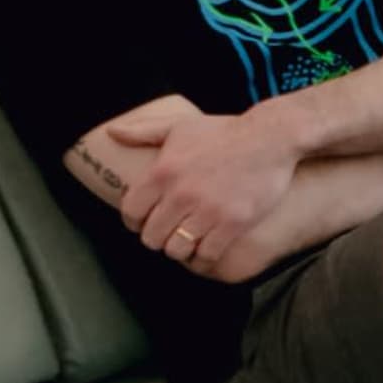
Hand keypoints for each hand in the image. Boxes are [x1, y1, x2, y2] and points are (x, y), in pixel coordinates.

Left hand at [77, 95, 285, 279]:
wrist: (270, 138)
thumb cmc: (223, 131)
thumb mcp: (179, 126)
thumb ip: (143, 131)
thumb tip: (112, 132)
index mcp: (162, 171)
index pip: (131, 212)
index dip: (134, 221)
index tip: (144, 222)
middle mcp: (181, 194)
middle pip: (151, 237)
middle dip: (157, 238)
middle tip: (167, 233)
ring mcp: (207, 211)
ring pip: (176, 250)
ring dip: (179, 249)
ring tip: (186, 242)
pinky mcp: (232, 223)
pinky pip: (207, 255)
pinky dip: (203, 257)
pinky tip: (206, 249)